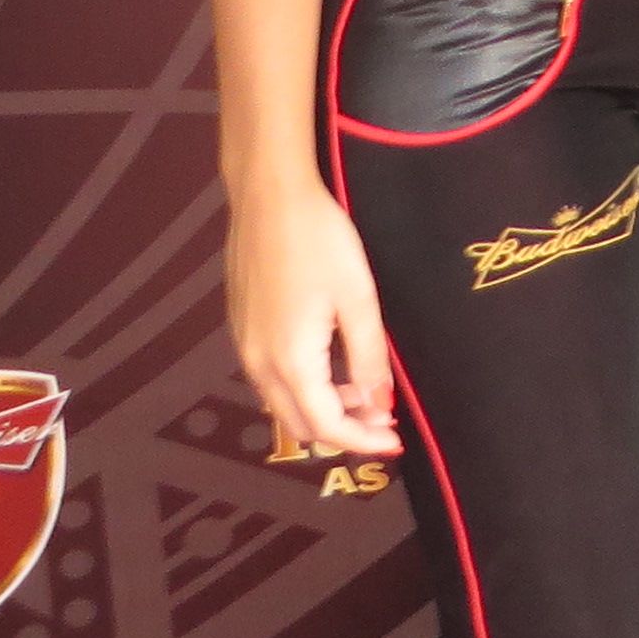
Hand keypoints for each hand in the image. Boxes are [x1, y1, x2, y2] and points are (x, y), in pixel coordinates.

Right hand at [227, 176, 400, 459]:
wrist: (268, 196)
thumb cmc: (320, 241)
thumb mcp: (357, 298)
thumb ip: (368, 357)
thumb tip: (379, 404)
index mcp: (290, 361)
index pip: (327, 425)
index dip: (364, 441)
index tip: (396, 442)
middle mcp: (259, 364)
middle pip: (301, 424)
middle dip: (344, 430)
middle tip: (384, 417)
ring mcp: (245, 346)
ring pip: (284, 404)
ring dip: (324, 408)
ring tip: (364, 390)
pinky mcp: (242, 328)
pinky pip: (273, 379)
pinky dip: (305, 387)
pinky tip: (332, 364)